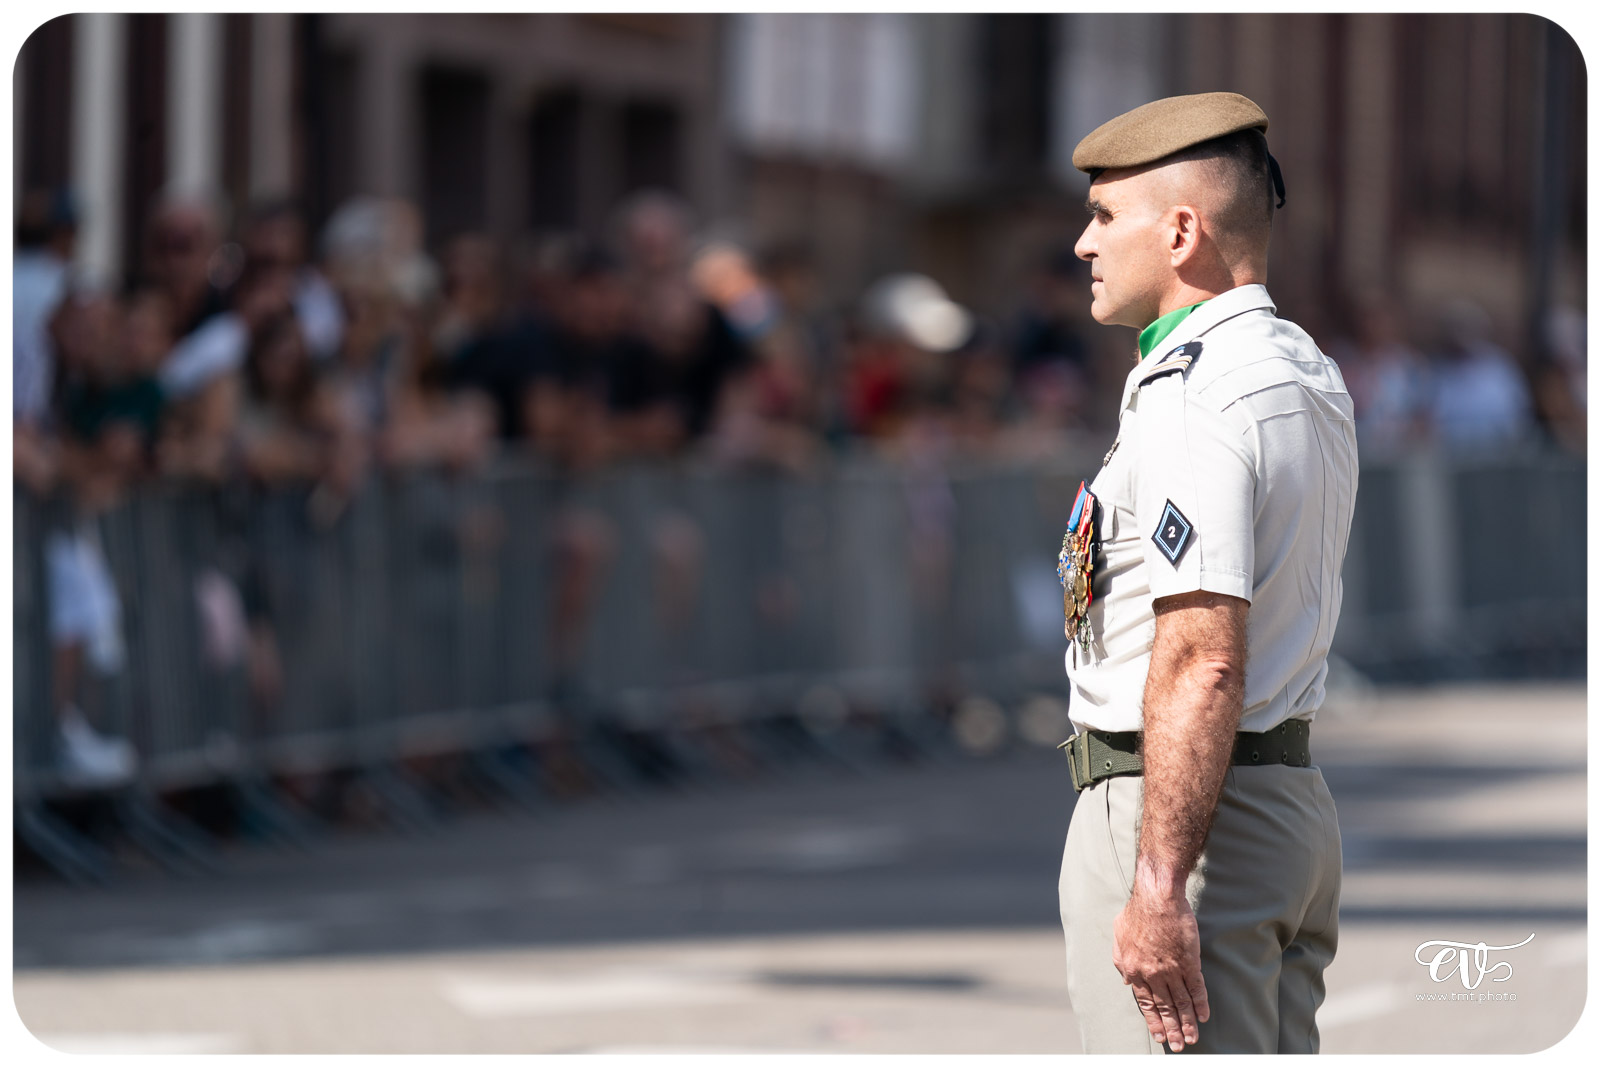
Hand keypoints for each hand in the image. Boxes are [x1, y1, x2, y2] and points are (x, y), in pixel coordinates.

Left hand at [1112, 882, 1208, 1051]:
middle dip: (1171, 1029)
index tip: (1159, 1034)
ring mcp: (1172, 969)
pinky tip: (1203, 1016)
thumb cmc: (1137, 912)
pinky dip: (1200, 1004)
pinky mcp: (1189, 962)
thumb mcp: (1119, 936)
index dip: (1153, 1019)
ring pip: (1181, 1002)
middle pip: (1164, 1007)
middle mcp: (1152, 974)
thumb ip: (1121, 961)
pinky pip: (1196, 988)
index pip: (1145, 1002)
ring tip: (1192, 1038)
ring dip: (1187, 1023)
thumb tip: (1127, 981)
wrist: (1157, 898)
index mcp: (1134, 969)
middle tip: (1178, 1046)